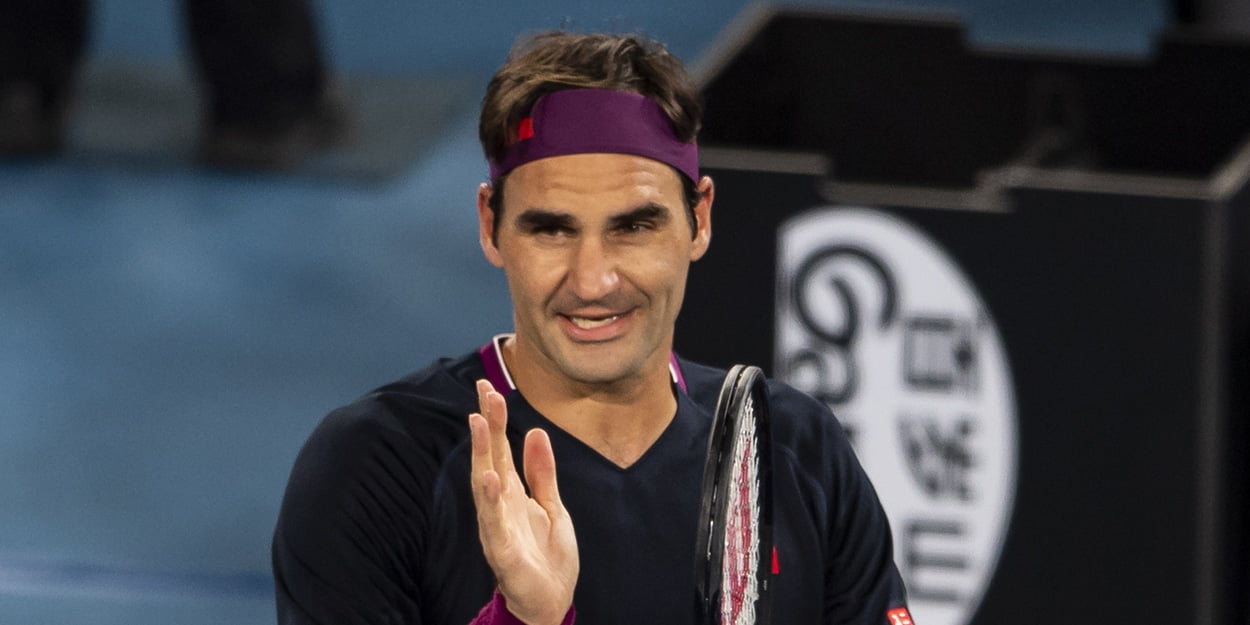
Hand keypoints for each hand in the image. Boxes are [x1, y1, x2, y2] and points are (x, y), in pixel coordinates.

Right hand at [469, 379, 578, 624]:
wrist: (551, 602)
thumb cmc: (547, 556)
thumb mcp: (552, 506)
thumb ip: (542, 473)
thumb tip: (535, 431)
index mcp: (512, 493)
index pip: (500, 450)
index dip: (495, 419)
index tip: (489, 387)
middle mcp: (499, 506)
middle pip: (489, 458)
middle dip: (486, 426)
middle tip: (483, 392)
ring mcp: (498, 527)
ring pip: (485, 485)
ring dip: (482, 453)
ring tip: (480, 423)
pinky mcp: (503, 551)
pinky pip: (494, 522)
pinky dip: (490, 500)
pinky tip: (489, 477)